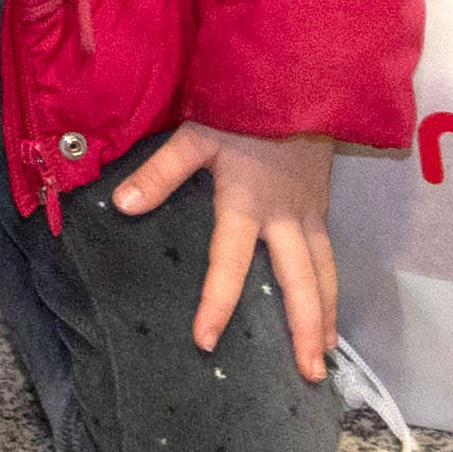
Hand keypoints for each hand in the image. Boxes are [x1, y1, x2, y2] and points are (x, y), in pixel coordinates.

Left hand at [114, 120, 344, 379]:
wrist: (302, 76)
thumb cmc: (244, 104)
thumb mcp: (196, 134)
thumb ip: (160, 172)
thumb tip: (122, 206)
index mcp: (249, 204)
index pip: (230, 263)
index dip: (217, 302)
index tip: (207, 341)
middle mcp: (285, 217)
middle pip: (300, 283)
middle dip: (305, 330)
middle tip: (309, 375)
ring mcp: (310, 213)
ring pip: (324, 274)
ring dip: (326, 316)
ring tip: (325, 356)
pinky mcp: (320, 205)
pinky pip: (329, 257)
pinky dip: (330, 289)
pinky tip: (328, 310)